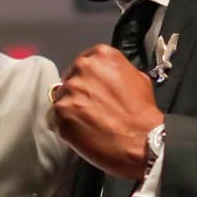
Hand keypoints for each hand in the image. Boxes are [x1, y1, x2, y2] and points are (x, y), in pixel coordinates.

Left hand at [50, 45, 163, 178]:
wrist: (142, 140)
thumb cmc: (142, 114)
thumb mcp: (138, 78)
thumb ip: (116, 71)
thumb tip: (107, 77)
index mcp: (101, 56)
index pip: (84, 61)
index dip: (87, 77)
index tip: (91, 87)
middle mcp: (82, 69)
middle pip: (70, 78)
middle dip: (78, 92)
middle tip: (91, 107)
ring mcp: (69, 91)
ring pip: (61, 98)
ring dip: (70, 108)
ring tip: (88, 122)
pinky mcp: (60, 113)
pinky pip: (54, 118)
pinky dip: (64, 125)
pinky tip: (81, 131)